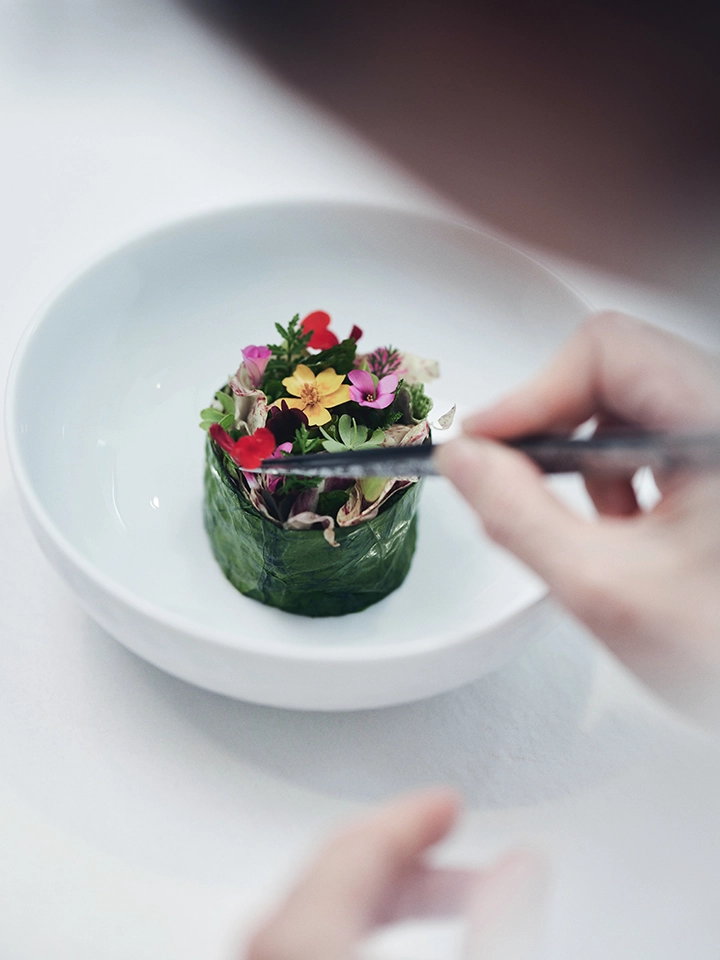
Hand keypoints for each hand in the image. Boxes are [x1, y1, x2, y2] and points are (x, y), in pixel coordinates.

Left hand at [245, 789, 547, 959]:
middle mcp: (268, 953)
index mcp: (306, 940)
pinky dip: (350, 921)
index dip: (409, 816)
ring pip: (313, 908)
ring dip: (378, 889)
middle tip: (449, 838)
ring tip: (437, 892)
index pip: (354, 849)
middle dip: (398, 850)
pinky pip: (303, 939)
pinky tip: (393, 937)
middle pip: (329, 874)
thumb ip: (497, 924)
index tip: (448, 803)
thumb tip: (525, 864)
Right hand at [436, 313, 719, 719]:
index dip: (535, 392)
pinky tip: (626, 526)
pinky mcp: (715, 465)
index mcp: (714, 432)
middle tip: (511, 467)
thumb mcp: (603, 587)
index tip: (489, 439)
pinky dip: (620, 475)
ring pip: (634, 403)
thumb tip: (466, 462)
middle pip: (618, 368)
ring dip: (591, 456)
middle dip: (556, 425)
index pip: (609, 352)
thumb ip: (518, 516)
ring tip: (597, 520)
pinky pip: (656, 436)